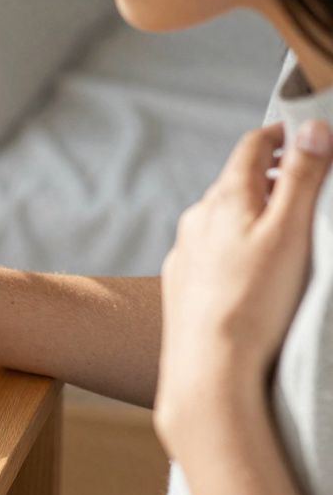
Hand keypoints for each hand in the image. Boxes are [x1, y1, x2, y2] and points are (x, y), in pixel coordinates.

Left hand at [154, 120, 332, 450]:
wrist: (209, 366)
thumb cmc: (255, 301)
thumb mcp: (290, 231)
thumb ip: (302, 176)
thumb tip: (312, 128)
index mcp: (225, 197)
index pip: (252, 145)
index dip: (282, 134)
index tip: (307, 134)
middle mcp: (197, 218)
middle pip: (236, 181)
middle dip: (271, 176)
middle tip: (306, 183)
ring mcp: (185, 251)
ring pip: (220, 217)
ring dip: (250, 213)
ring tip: (282, 230)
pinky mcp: (181, 283)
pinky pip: (209, 251)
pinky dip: (233, 247)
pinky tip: (250, 271)